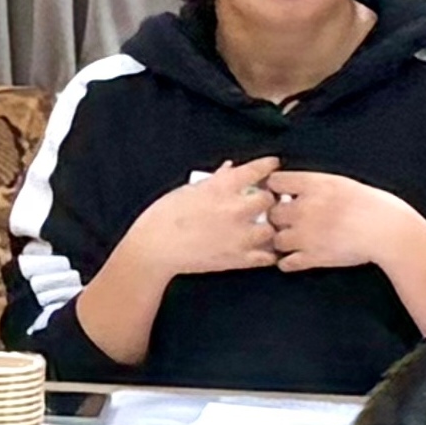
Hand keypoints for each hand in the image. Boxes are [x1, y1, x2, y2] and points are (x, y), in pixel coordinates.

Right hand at [124, 158, 287, 280]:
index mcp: (221, 188)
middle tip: (264, 201)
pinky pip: (266, 257)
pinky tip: (262, 249)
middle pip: (269, 199)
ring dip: (269, 227)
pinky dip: (267, 254)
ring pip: (272, 229)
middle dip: (267, 198)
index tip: (272, 165)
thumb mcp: (188, 190)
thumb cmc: (163, 217)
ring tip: (264, 227)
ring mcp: (238, 236)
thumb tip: (230, 168)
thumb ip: (215, 180)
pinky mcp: (237, 259)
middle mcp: (234, 210)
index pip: (257, 170)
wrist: (154, 248)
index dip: (268, 165)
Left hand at [262, 168, 425, 278]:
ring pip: (275, 239)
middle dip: (278, 217)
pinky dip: (288, 262)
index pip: (274, 182)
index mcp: (314, 185)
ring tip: (294, 241)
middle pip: (271, 212)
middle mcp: (305, 208)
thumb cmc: (373, 205)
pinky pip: (285, 263)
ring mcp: (306, 235)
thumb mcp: (342, 184)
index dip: (275, 189)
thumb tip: (295, 188)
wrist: (389, 232)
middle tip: (288, 221)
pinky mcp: (312, 258)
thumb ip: (315, 185)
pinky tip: (297, 258)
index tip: (281, 195)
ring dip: (282, 241)